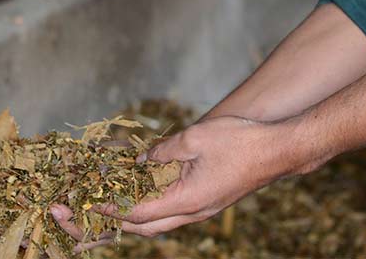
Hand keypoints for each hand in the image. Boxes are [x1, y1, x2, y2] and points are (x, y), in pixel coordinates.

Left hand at [51, 115, 305, 248]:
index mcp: (187, 201)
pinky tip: (142, 187)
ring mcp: (201, 210)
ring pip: (158, 222)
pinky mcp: (207, 202)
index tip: (86, 202)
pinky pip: (172, 211)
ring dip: (132, 214)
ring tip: (109, 200)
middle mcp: (192, 213)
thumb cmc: (241, 141)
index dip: (109, 207)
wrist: (279, 151)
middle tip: (91, 207)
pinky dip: (152, 204)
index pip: (137, 212)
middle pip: (144, 227)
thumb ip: (163, 152)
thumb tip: (139, 161)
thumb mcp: (195, 138)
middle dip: (114, 220)